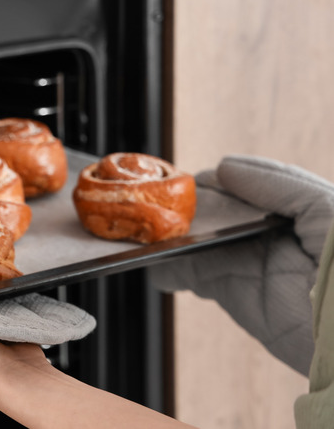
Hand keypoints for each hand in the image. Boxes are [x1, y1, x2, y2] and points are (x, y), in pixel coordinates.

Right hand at [150, 155, 333, 374]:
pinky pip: (194, 276)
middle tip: (154, 204)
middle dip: (184, 208)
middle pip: (214, 212)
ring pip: (198, 241)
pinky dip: (169, 270)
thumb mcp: (326, 209)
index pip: (243, 185)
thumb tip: (226, 167)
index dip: (212, 181)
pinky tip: (156, 262)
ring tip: (146, 231)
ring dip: (170, 236)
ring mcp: (248, 263)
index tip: (184, 180)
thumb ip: (280, 184)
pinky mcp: (233, 294)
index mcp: (291, 207)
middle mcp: (266, 232)